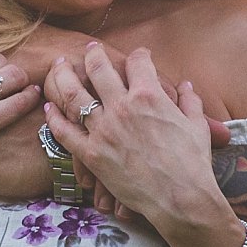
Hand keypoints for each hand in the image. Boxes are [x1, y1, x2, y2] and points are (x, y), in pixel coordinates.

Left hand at [41, 43, 236, 246]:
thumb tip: (185, 86)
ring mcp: (103, 130)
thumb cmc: (193, 163)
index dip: (139, 55)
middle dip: (94, 54)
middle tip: (89, 48)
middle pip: (100, 69)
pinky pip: (64, 132)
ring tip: (58, 65)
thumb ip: (190, 102)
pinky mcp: (91, 154)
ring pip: (74, 95)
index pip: (138, 63)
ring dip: (63, 76)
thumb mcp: (197, 126)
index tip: (138, 55)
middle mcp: (122, 107)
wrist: (180, 198)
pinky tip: (49, 107)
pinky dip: (54, 118)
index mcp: (149, 96)